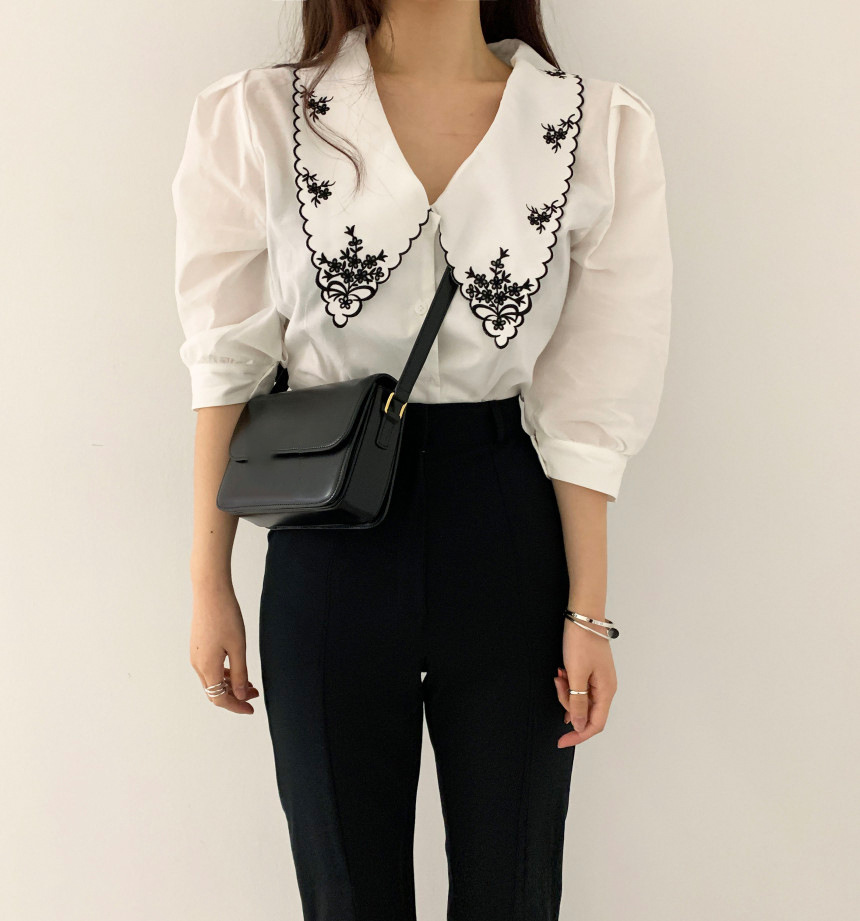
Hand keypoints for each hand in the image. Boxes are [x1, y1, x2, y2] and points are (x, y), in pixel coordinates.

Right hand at [189, 581, 259, 714]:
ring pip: (212, 680)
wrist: (210, 592)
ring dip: (230, 685)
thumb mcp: (238, 647)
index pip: (219, 699)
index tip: (252, 709)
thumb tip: (242, 696)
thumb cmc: (226, 617)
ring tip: (251, 682)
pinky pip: (210, 668)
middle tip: (255, 695)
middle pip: (214, 692)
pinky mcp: (198, 646)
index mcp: (207, 667)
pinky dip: (224, 674)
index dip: (236, 707)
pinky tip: (238, 669)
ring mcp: (196, 655)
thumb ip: (240, 674)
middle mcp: (198, 664)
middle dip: (235, 697)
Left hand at [553, 618, 616, 747]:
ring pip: (580, 699)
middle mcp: (606, 688)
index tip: (560, 741)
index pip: (595, 724)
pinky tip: (562, 673)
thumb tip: (579, 725)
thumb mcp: (576, 675)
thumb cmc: (581, 643)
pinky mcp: (591, 672)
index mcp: (606, 691)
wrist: (583, 616)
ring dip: (566, 691)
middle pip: (585, 711)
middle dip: (568, 703)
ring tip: (560, 672)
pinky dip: (568, 684)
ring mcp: (599, 680)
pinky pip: (578, 687)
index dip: (578, 735)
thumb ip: (578, 702)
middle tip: (559, 682)